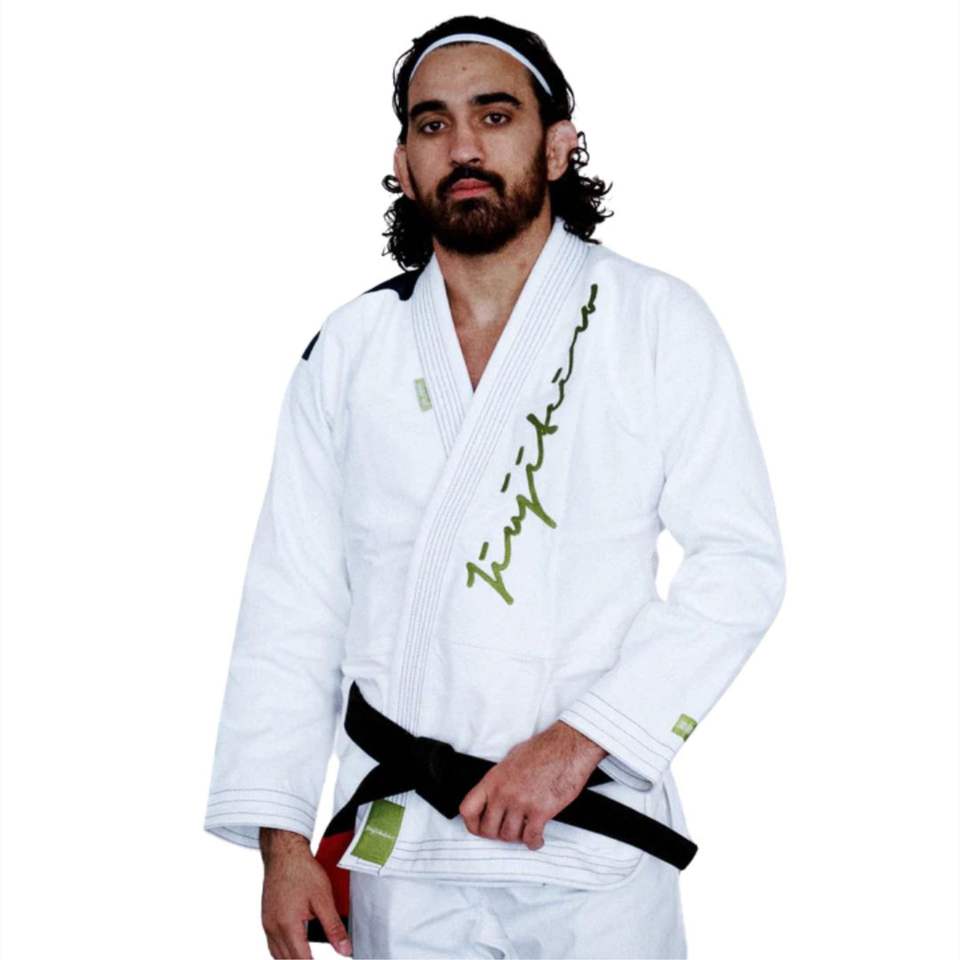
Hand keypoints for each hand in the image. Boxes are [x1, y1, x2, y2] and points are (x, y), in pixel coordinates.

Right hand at [259, 828, 351, 958]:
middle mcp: (273, 928)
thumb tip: (344, 949)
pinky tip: (294, 946)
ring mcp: (267, 923)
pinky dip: (283, 950)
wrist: (283, 852)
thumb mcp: (323, 899)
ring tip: (307, 957)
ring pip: (277, 954)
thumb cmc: (302, 870)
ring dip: (292, 959)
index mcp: (287, 925)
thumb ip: (334, 927)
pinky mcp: (266, 917)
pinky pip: (273, 943)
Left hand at [458, 721, 606, 850]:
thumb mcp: (511, 759)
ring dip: (517, 837)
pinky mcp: (541, 811)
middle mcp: (504, 792)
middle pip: (488, 829)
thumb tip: (495, 794)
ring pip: (509, 836)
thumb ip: (500, 780)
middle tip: (506, 830)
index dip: (472, 824)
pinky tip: (537, 838)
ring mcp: (521, 803)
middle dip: (497, 834)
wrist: (568, 747)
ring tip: (524, 831)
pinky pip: (531, 838)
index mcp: (494, 779)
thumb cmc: (543, 749)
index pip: (468, 809)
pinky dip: (534, 842)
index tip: (480, 827)